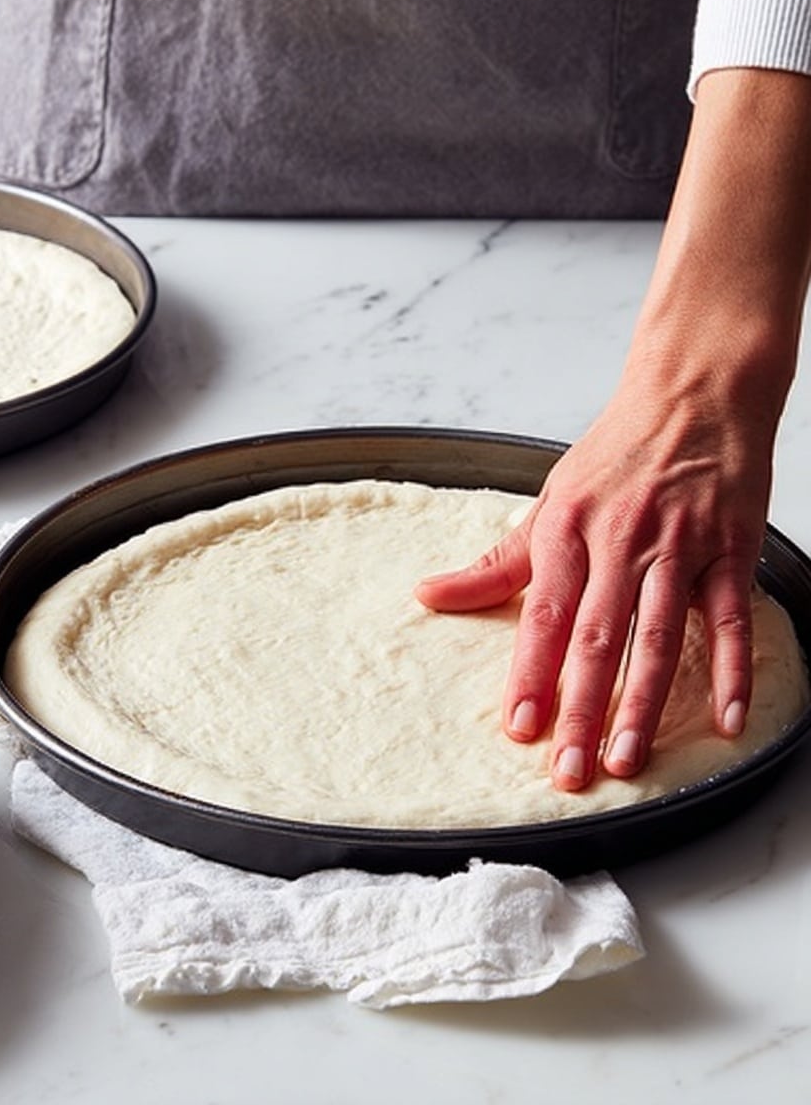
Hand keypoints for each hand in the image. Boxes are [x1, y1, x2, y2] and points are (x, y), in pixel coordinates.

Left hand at [417, 68, 810, 790]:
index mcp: (566, 530)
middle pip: (597, 636)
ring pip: (659, 635)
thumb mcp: (547, 501)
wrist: (692, 392)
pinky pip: (730, 617)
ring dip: (644, 701)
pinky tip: (725, 719)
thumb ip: (493, 562)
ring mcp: (678, 545)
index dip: (530, 673)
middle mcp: (619, 540)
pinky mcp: (729, 547)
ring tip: (629, 759)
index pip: (543, 615)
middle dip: (582, 707)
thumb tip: (428, 595)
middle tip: (571, 770)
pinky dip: (733, 668)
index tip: (519, 728)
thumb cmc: (615, 453)